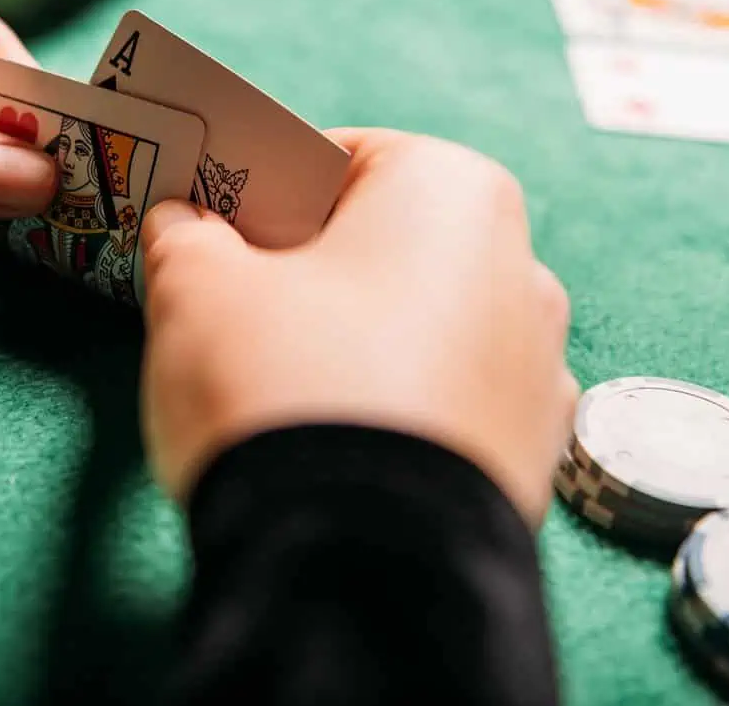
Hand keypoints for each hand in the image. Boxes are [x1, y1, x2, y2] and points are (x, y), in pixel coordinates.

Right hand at [139, 129, 574, 529]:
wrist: (359, 570)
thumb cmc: (282, 385)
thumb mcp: (196, 288)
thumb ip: (187, 236)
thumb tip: (187, 227)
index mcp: (454, 191)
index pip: (340, 158)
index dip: (264, 190)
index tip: (216, 232)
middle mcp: (522, 266)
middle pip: (388, 243)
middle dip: (313, 268)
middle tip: (237, 305)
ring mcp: (541, 367)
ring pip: (423, 327)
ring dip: (359, 341)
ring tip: (284, 387)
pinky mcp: (536, 456)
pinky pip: (448, 405)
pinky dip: (399, 410)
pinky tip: (340, 442)